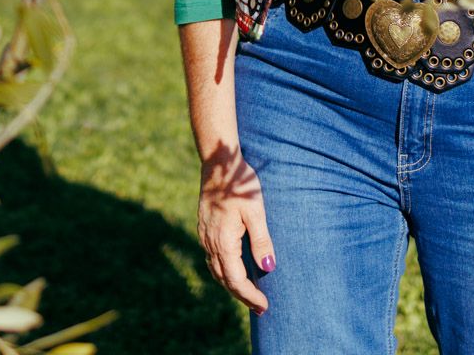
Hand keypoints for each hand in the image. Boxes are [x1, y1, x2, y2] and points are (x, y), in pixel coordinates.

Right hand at [196, 145, 275, 313]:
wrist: (218, 164)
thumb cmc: (240, 185)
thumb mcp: (256, 211)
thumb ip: (261, 240)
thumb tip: (268, 267)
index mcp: (223, 242)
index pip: (236, 280)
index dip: (250, 295)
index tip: (264, 306)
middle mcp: (211, 243)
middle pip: (225, 280)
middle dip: (242, 296)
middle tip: (259, 308)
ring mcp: (205, 236)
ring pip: (216, 271)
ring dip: (231, 285)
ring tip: (247, 295)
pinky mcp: (205, 229)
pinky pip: (213, 259)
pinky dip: (224, 272)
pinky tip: (233, 270)